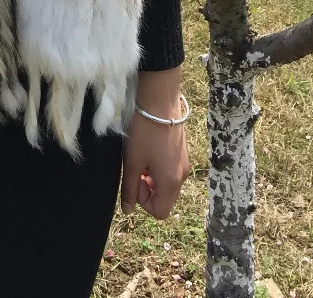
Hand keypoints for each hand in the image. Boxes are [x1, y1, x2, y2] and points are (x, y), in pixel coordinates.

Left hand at [120, 87, 190, 218]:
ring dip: (152, 178)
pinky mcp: (183, 151)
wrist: (160, 99)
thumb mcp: (132, 161)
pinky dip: (158, 167)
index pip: (160, 212)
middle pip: (165, 198)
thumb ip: (129, 189)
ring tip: (140, 157)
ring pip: (167, 183)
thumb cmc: (144, 132)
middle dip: (147, 190)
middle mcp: (182, 176)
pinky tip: (148, 149)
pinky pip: (170, 170)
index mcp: (171, 183)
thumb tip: (128, 211)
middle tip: (135, 168)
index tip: (135, 180)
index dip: (143, 202)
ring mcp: (184, 162)